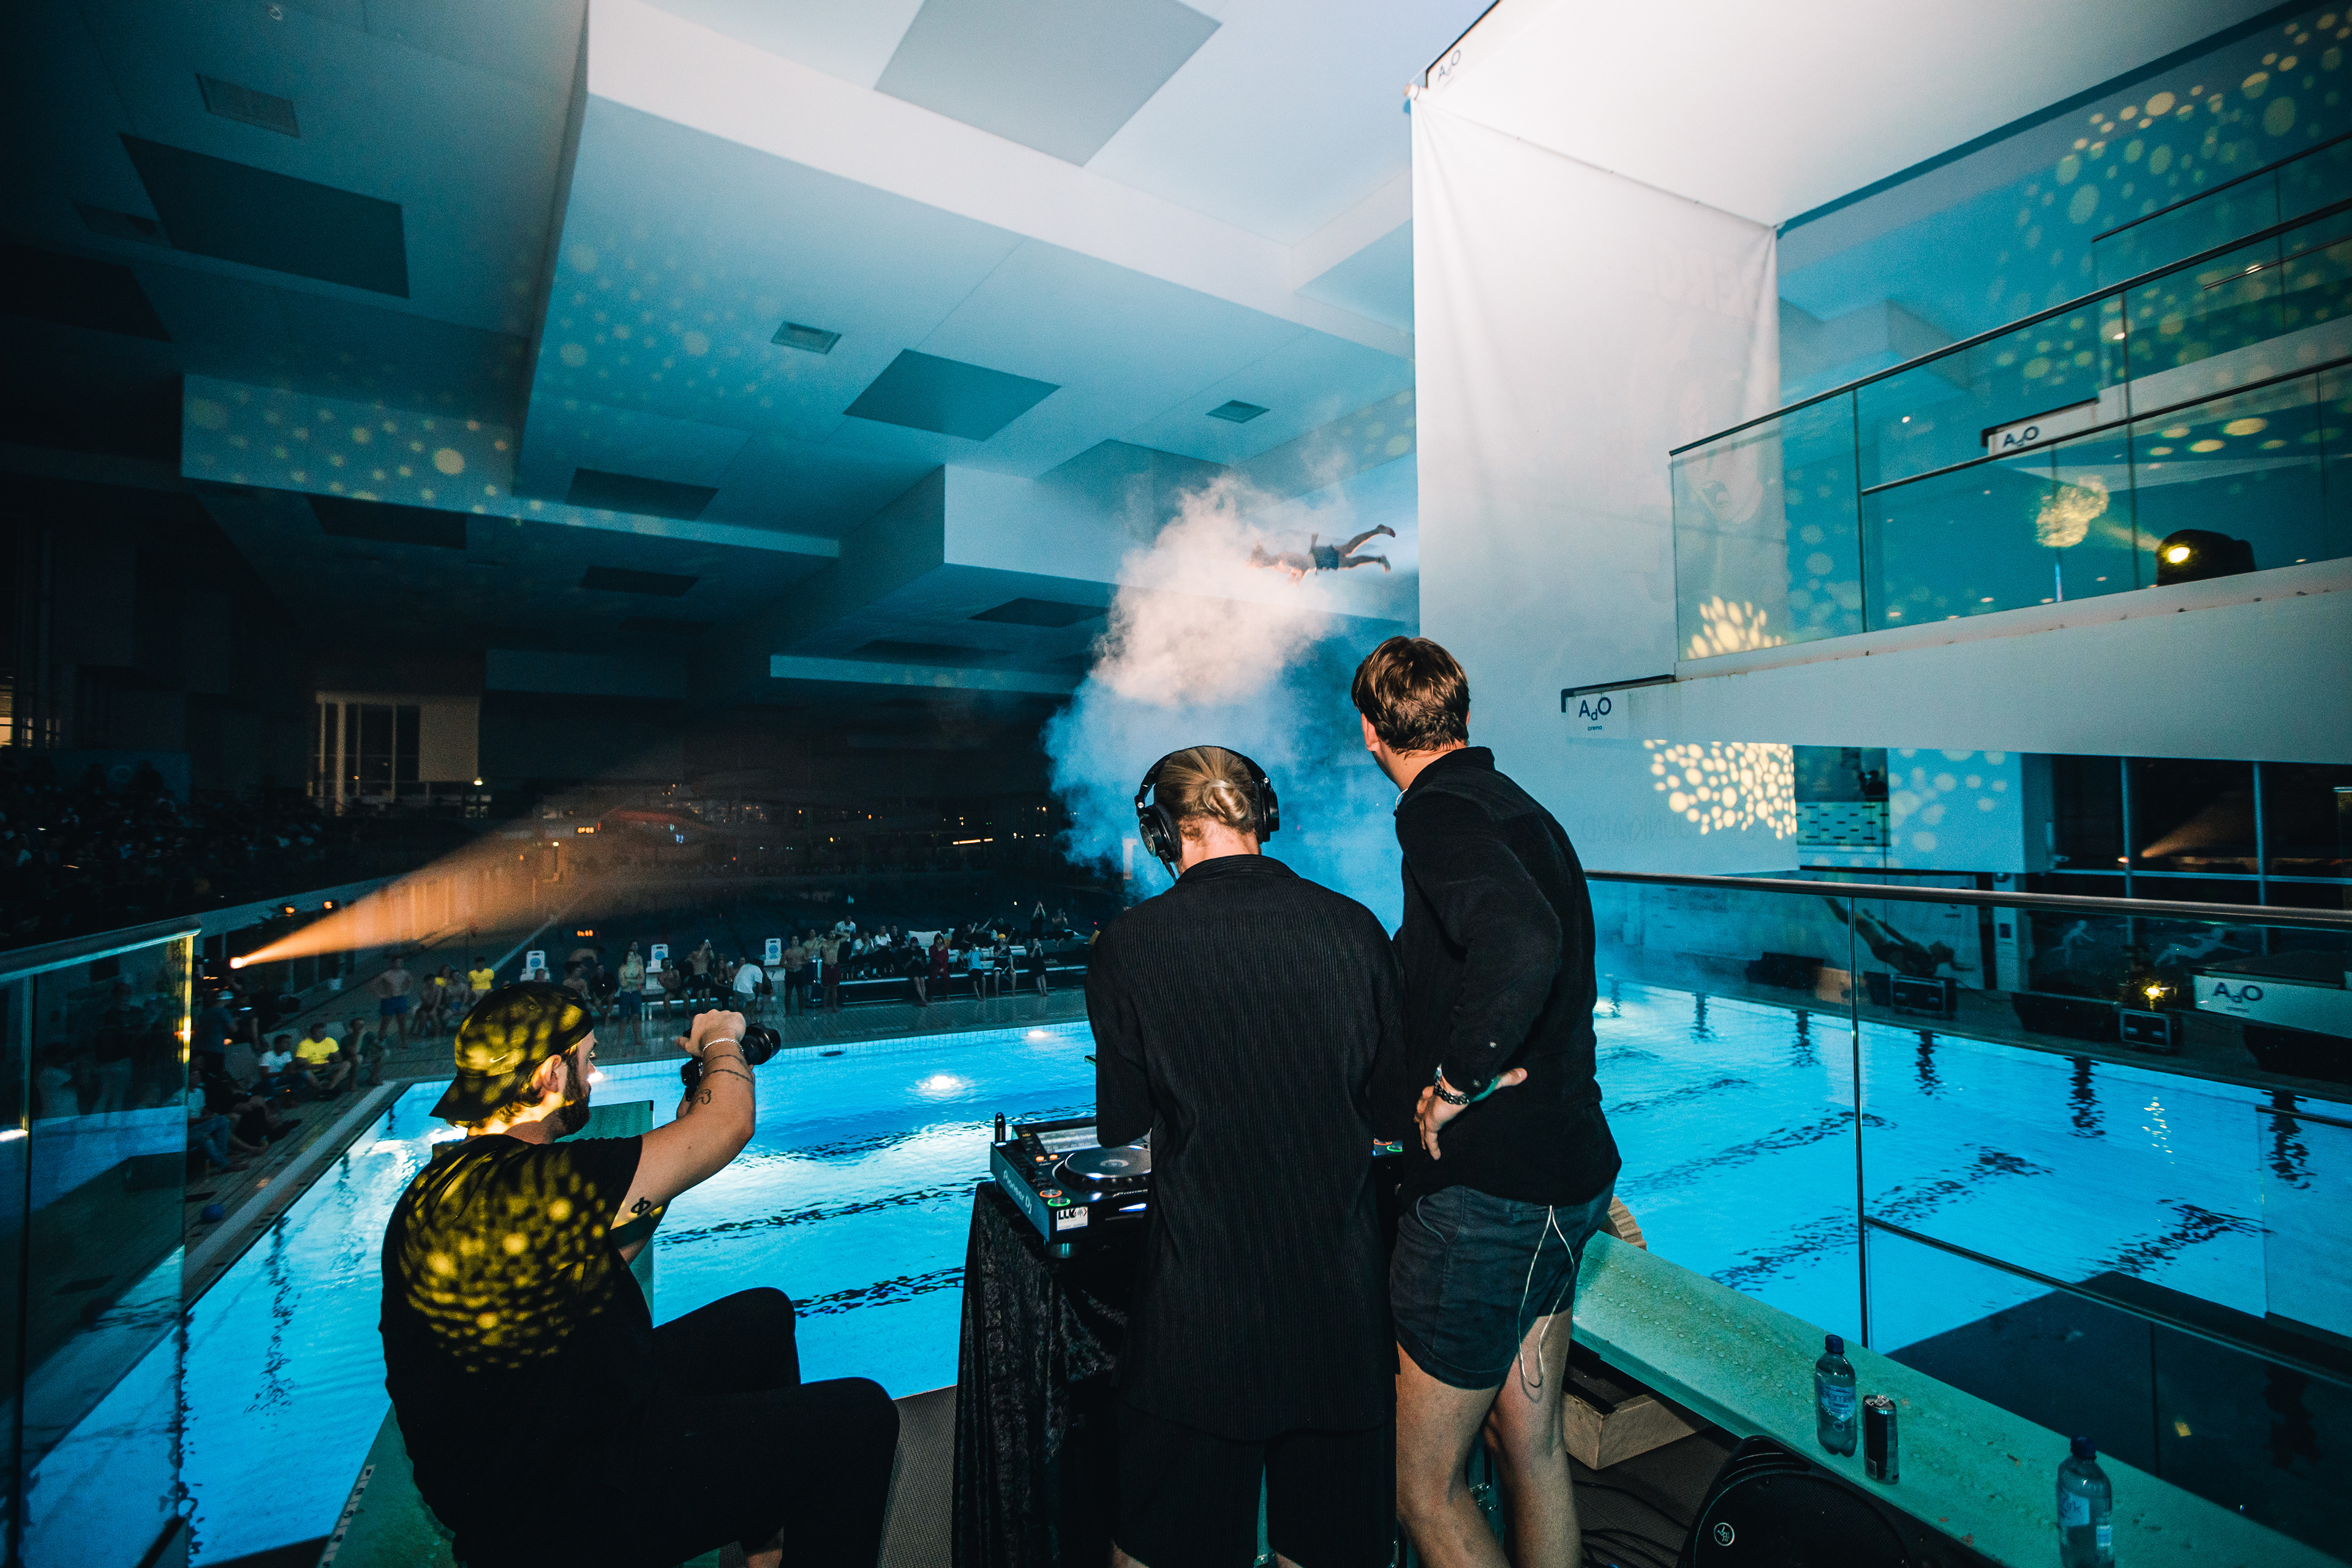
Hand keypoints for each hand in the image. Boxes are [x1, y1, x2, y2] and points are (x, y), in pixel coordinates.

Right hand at [679, 1010, 747, 1057]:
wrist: (720, 1044)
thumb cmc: (704, 1045)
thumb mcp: (689, 1046)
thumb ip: (681, 1042)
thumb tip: (676, 1041)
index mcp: (700, 1019)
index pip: (702, 1022)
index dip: (706, 1030)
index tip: (708, 1037)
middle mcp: (712, 1013)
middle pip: (715, 1019)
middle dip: (717, 1027)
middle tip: (719, 1038)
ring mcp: (725, 1013)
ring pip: (727, 1019)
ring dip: (728, 1026)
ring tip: (729, 1037)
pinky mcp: (736, 1016)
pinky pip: (738, 1019)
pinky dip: (739, 1025)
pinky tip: (737, 1034)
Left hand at [1414, 1067, 1528, 1160]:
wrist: (1461, 1083)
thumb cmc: (1472, 1080)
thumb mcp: (1490, 1080)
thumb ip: (1506, 1078)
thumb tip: (1524, 1073)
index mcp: (1443, 1086)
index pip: (1434, 1092)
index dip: (1431, 1097)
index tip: (1431, 1098)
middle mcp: (1433, 1098)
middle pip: (1422, 1106)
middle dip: (1420, 1112)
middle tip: (1417, 1118)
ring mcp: (1430, 1111)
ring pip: (1422, 1123)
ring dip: (1422, 1132)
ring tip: (1423, 1142)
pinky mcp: (1432, 1122)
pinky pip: (1430, 1138)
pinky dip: (1432, 1147)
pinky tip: (1435, 1156)